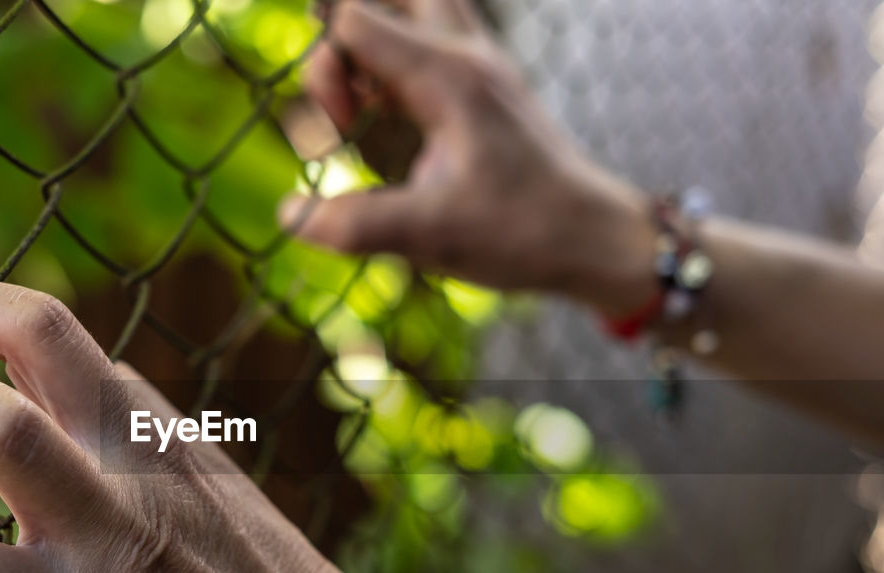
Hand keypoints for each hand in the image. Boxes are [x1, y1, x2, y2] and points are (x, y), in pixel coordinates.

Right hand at [287, 0, 657, 313]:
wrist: (595, 238)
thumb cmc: (522, 233)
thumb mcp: (431, 236)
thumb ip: (355, 225)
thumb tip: (288, 216)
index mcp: (447, 77)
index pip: (353, 20)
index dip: (325, 71)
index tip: (342, 132)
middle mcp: (465, 54)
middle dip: (343, 41)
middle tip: (347, 107)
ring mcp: (481, 64)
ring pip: (410, 9)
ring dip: (371, 44)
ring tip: (363, 108)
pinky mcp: (487, 85)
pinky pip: (429, 38)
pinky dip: (394, 60)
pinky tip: (387, 115)